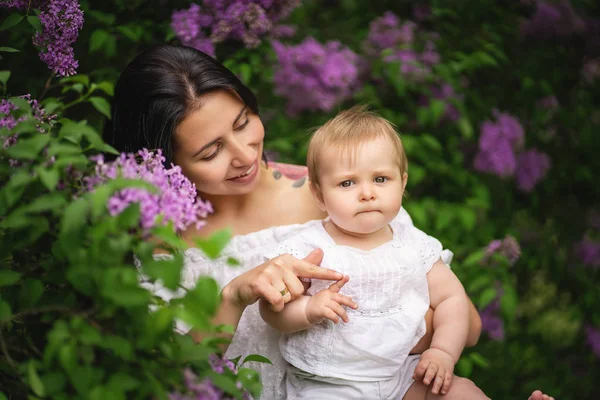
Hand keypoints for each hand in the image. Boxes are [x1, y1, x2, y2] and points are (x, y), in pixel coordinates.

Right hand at [224, 249, 342, 311]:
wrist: (241, 287)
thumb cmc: (266, 280)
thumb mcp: (285, 271)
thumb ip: (304, 265)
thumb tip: (320, 252)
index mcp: (289, 260)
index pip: (311, 269)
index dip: (327, 274)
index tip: (342, 276)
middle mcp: (281, 263)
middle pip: (300, 290)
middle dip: (291, 296)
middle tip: (279, 291)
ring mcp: (270, 272)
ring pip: (289, 297)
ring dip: (282, 302)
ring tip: (272, 294)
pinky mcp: (261, 283)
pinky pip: (279, 301)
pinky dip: (276, 306)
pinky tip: (269, 301)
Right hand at [305, 275, 356, 323]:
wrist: (305, 311)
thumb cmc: (318, 305)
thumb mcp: (328, 300)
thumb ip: (338, 299)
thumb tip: (350, 299)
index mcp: (328, 292)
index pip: (335, 286)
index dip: (341, 281)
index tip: (347, 277)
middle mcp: (326, 295)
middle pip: (339, 298)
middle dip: (349, 302)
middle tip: (355, 306)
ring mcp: (323, 302)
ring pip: (337, 307)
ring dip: (343, 314)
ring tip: (346, 320)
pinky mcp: (320, 310)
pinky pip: (331, 314)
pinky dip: (335, 318)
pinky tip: (337, 321)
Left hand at [412, 348, 455, 394]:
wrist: (444, 351)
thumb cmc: (431, 357)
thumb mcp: (423, 359)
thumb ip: (419, 368)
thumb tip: (414, 377)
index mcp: (427, 360)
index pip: (422, 366)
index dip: (419, 372)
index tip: (416, 378)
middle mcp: (435, 364)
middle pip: (432, 370)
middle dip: (428, 377)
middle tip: (426, 383)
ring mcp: (443, 368)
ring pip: (440, 376)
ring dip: (437, 384)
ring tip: (434, 392)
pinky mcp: (449, 371)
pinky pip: (448, 379)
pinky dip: (446, 386)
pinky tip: (443, 392)